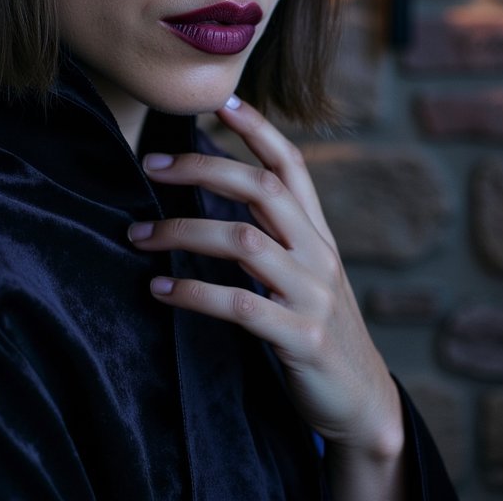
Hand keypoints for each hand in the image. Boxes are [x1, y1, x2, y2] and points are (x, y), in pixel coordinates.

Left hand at [127, 95, 404, 498]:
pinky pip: (239, 305)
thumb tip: (219, 194)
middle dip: (203, 167)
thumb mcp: (307, 272)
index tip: (221, 100)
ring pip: (244, 242)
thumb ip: (276, 234)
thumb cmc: (319, 327)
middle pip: (261, 189)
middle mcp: (318, 254)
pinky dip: (194, 293)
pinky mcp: (302, 338)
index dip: (259, 129)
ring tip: (139, 234)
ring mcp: (313, 295)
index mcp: (318, 234)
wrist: (364, 403)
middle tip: (150, 163)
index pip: (291, 166)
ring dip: (183, 231)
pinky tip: (160, 289)